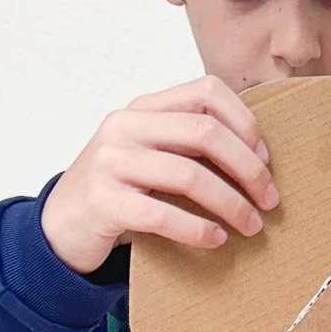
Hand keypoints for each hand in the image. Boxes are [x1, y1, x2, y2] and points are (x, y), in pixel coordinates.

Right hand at [40, 77, 279, 273]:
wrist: (60, 228)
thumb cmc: (118, 193)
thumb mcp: (150, 156)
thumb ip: (187, 146)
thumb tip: (258, 158)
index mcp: (142, 108)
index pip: (206, 92)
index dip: (244, 122)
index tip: (265, 158)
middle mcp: (124, 126)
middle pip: (205, 133)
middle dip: (248, 168)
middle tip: (270, 200)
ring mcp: (110, 162)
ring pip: (189, 175)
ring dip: (231, 203)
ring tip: (251, 226)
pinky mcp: (103, 202)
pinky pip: (163, 214)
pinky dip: (198, 229)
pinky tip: (216, 240)